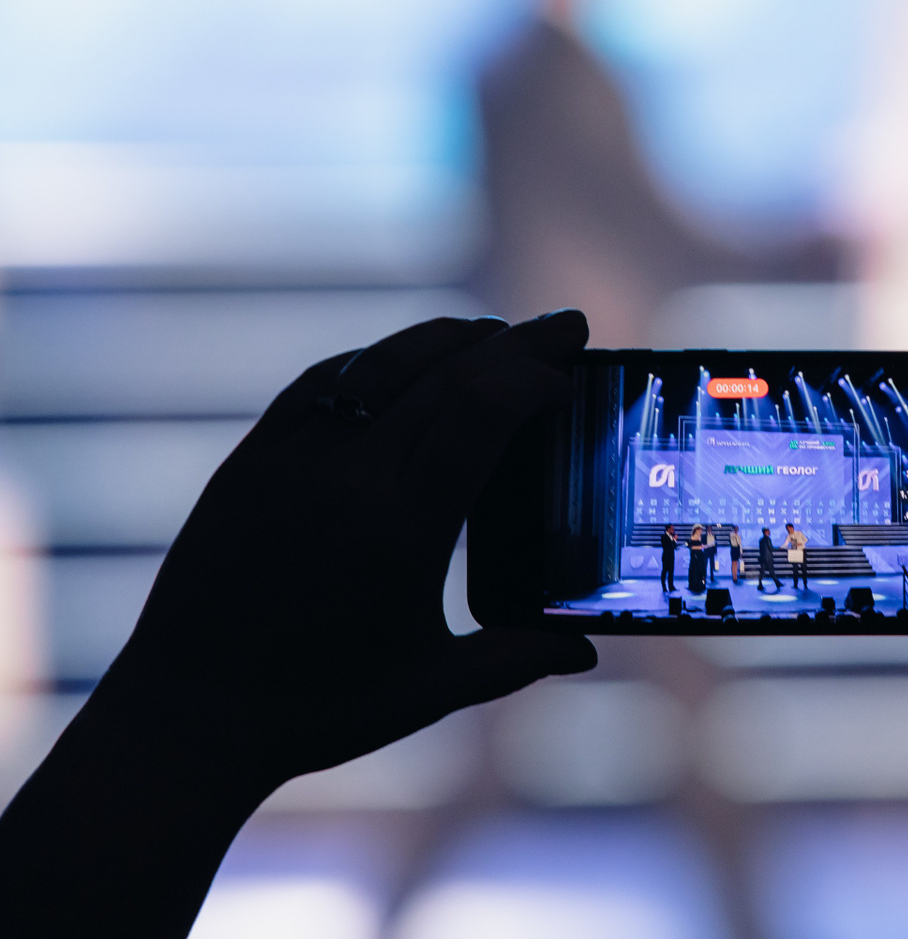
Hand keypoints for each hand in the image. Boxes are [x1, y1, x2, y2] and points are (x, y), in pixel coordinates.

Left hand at [95, 311, 597, 784]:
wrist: (186, 717)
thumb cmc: (315, 711)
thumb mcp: (430, 689)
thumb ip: (515, 659)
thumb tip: (584, 650)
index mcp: (402, 531)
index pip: (479, 412)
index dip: (532, 377)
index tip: (568, 375)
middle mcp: (346, 480)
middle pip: (445, 376)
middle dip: (515, 344)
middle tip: (566, 327)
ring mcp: (290, 461)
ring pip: (381, 365)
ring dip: (447, 339)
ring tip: (495, 334)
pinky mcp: (250, 461)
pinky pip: (324, 383)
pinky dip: (378, 359)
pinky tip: (408, 360)